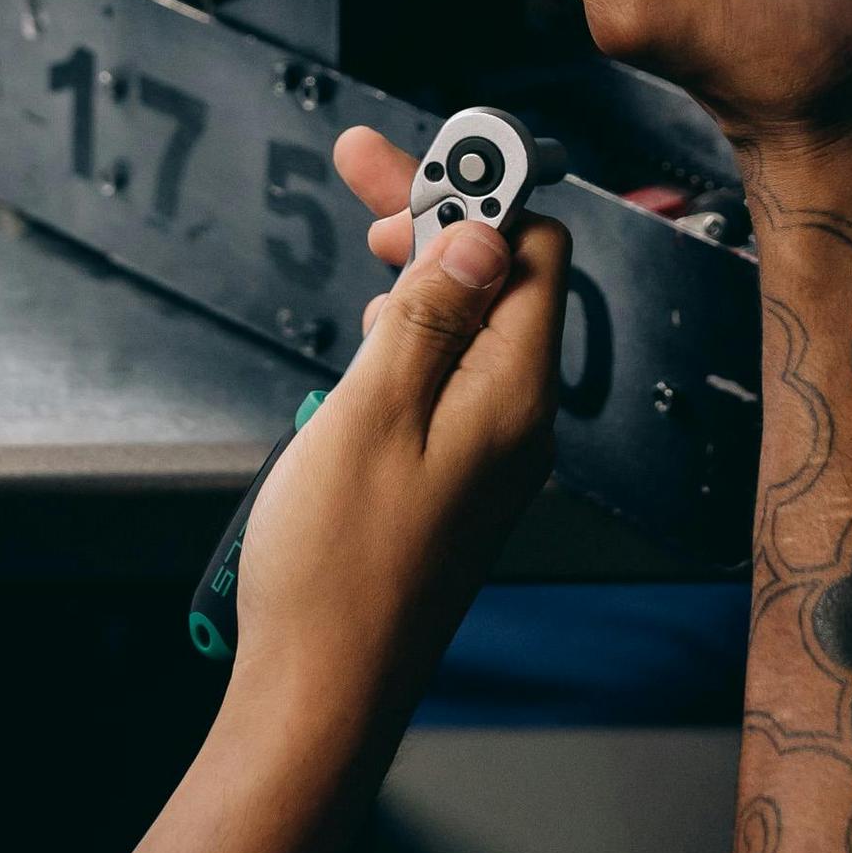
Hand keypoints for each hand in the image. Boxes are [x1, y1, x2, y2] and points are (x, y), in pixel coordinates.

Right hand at [228, 126, 567, 722]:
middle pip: (498, 282)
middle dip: (436, 219)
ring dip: (420, 276)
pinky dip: (410, 338)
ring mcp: (489, 456)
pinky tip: (368, 337)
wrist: (320, 694)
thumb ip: (426, 316)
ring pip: (471, 329)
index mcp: (514, 398)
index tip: (411, 158)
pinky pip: (450, 381)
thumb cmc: (338, 573)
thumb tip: (478, 235)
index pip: (531, 253)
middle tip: (362, 172)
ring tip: (365, 246)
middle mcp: (518, 424)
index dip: (474, 191)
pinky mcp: (454, 483)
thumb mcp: (371, 413)